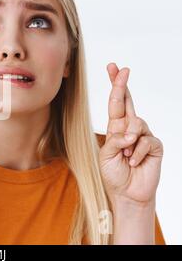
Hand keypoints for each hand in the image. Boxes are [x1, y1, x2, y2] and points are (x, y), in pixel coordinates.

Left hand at [99, 63, 163, 205]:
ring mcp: (144, 135)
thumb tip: (130, 132)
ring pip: (136, 123)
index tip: (113, 68)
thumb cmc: (113, 173)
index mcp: (115, 128)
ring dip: (128, 140)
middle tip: (123, 69)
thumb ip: (115, 140)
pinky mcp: (155, 145)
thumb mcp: (106, 155)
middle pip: (128, 101)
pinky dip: (136, 153)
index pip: (116, 103)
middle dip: (123, 84)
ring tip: (125, 156)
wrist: (127, 193)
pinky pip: (146, 141)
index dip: (115, 85)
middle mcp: (129, 128)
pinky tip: (133, 163)